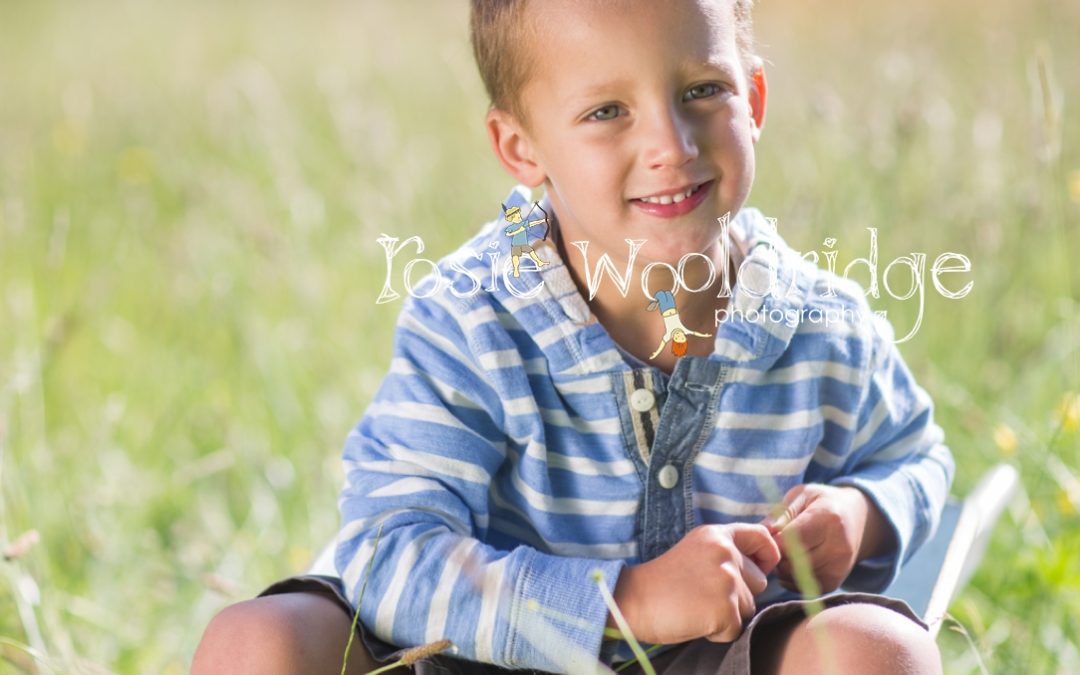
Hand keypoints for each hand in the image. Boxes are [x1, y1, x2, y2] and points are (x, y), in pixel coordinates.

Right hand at [609, 523, 780, 644]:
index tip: (760, 568)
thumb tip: (764, 562)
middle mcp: (725, 553)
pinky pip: (736, 629)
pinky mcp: (723, 608)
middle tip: (704, 594)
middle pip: (760, 582)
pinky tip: (694, 619)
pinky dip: (717, 632)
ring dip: (727, 614)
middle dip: (739, 594)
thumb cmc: (663, 581)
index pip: (762, 537)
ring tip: (696, 606)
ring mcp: (726, 580)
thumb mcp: (695, 552)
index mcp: (716, 535)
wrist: (633, 601)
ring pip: (749, 607)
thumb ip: (725, 551)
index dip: (767, 555)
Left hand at [763, 484, 889, 593]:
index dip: (775, 539)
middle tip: (776, 544)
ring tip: (786, 552)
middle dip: (778, 554)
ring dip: (782, 567)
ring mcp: (839, 567)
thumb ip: (783, 512)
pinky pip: (802, 587)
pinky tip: (793, 563)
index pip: (792, 538)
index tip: (771, 534)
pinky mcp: (834, 582)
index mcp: (828, 518)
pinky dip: (790, 578)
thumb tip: (765, 531)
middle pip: (793, 560)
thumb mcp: (803, 495)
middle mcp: (838, 546)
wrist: (857, 518)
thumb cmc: (823, 502)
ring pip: (796, 576)